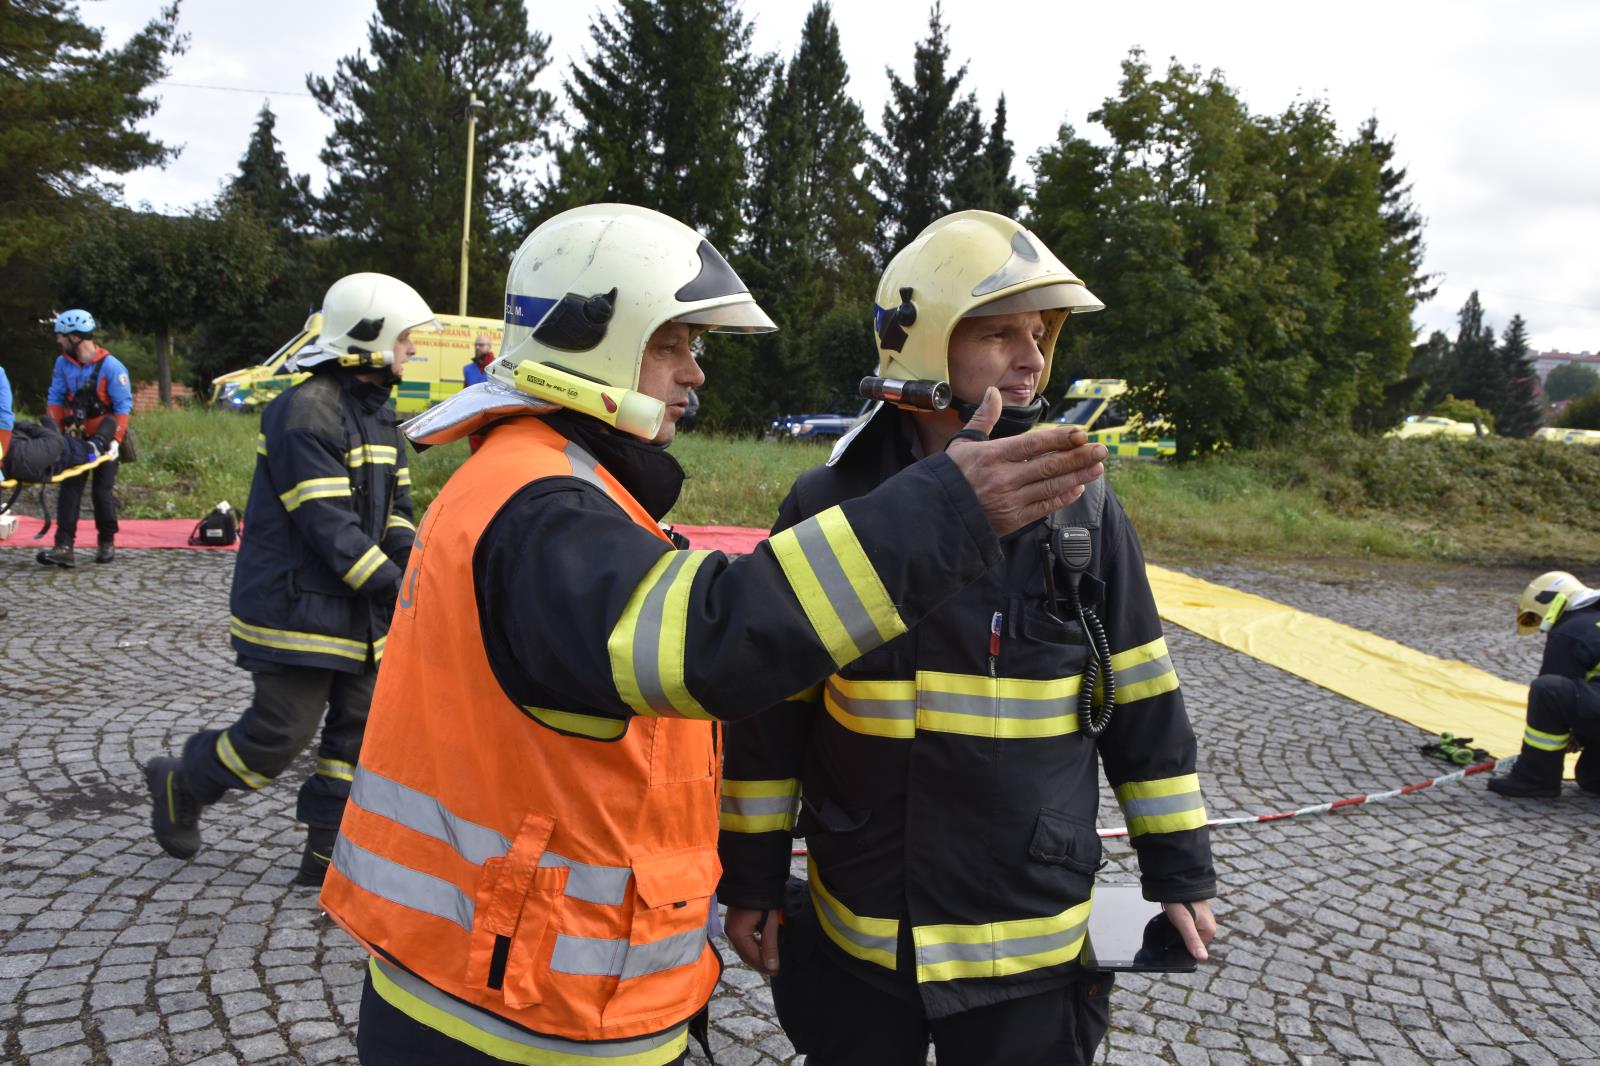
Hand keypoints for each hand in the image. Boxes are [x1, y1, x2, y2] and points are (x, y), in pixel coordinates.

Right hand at [725, 906, 781, 975]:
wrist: (753, 879)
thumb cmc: (763, 899)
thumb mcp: (770, 923)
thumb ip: (770, 945)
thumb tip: (772, 967)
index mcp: (737, 934)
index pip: (751, 956)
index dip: (764, 966)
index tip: (777, 971)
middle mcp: (731, 933)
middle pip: (746, 955)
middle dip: (760, 964)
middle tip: (775, 970)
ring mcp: (731, 928)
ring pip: (744, 949)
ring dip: (757, 956)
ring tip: (771, 962)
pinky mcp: (734, 924)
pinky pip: (743, 941)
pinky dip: (753, 947)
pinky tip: (763, 949)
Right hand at [945, 387, 1107, 537]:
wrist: (937, 514)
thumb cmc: (951, 476)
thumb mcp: (963, 443)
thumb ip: (984, 418)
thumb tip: (992, 392)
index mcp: (992, 456)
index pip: (1034, 444)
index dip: (1060, 438)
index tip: (1081, 434)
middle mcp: (1004, 478)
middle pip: (1049, 465)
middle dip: (1079, 457)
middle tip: (1101, 449)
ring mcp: (1010, 500)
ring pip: (1051, 486)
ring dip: (1078, 475)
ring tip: (1098, 467)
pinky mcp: (1013, 519)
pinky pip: (1044, 507)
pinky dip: (1063, 497)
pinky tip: (1078, 488)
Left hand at [1163, 900, 1216, 960]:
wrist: (1175, 882)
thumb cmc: (1180, 902)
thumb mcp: (1184, 923)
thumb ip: (1193, 940)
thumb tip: (1203, 958)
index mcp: (1210, 931)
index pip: (1195, 948)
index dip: (1183, 945)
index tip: (1174, 936)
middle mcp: (1209, 925)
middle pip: (1192, 940)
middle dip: (1181, 936)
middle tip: (1172, 926)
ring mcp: (1203, 919)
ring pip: (1188, 932)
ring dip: (1179, 929)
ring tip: (1173, 920)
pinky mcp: (1196, 914)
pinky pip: (1187, 924)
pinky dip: (1180, 923)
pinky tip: (1174, 918)